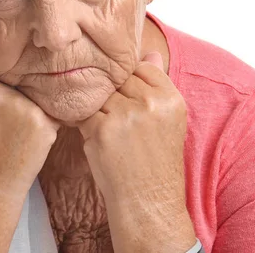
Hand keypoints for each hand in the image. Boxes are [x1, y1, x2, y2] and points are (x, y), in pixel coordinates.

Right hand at [0, 62, 61, 201]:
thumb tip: (16, 59)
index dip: (4, 74)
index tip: (4, 89)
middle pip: (21, 76)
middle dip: (21, 92)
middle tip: (9, 119)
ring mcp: (19, 104)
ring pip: (39, 93)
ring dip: (35, 108)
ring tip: (18, 132)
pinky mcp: (41, 121)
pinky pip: (53, 112)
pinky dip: (46, 125)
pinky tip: (30, 141)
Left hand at [74, 52, 195, 251]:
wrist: (149, 202)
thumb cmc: (156, 161)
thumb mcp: (167, 119)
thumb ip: (157, 84)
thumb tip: (149, 51)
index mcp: (170, 98)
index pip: (141, 67)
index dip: (129, 83)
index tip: (128, 100)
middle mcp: (150, 103)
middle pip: (117, 79)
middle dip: (112, 94)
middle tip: (116, 117)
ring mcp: (125, 115)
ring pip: (99, 93)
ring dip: (97, 107)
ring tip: (107, 128)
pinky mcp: (102, 129)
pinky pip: (84, 112)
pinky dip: (85, 122)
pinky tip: (96, 137)